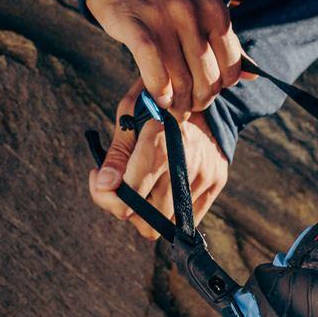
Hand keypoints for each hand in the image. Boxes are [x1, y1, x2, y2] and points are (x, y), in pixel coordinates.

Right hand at [85, 0, 244, 114]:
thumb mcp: (203, 7)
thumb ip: (225, 41)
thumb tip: (254, 75)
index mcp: (215, 10)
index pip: (230, 68)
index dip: (219, 89)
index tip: (206, 93)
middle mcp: (192, 13)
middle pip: (206, 78)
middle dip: (199, 101)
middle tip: (188, 107)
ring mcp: (162, 18)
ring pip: (180, 79)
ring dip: (177, 102)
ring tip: (173, 107)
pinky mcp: (133, 24)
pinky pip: (153, 69)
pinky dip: (158, 90)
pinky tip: (158, 97)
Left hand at [89, 82, 229, 239]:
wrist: (203, 92)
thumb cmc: (158, 105)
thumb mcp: (129, 116)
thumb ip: (116, 155)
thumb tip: (105, 185)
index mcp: (160, 144)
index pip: (130, 196)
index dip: (105, 196)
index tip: (100, 180)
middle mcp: (186, 165)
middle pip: (148, 220)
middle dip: (125, 208)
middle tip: (119, 187)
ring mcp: (204, 176)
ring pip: (167, 224)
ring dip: (147, 212)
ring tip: (142, 184)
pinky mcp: (216, 182)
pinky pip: (189, 218)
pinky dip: (169, 211)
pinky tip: (161, 188)